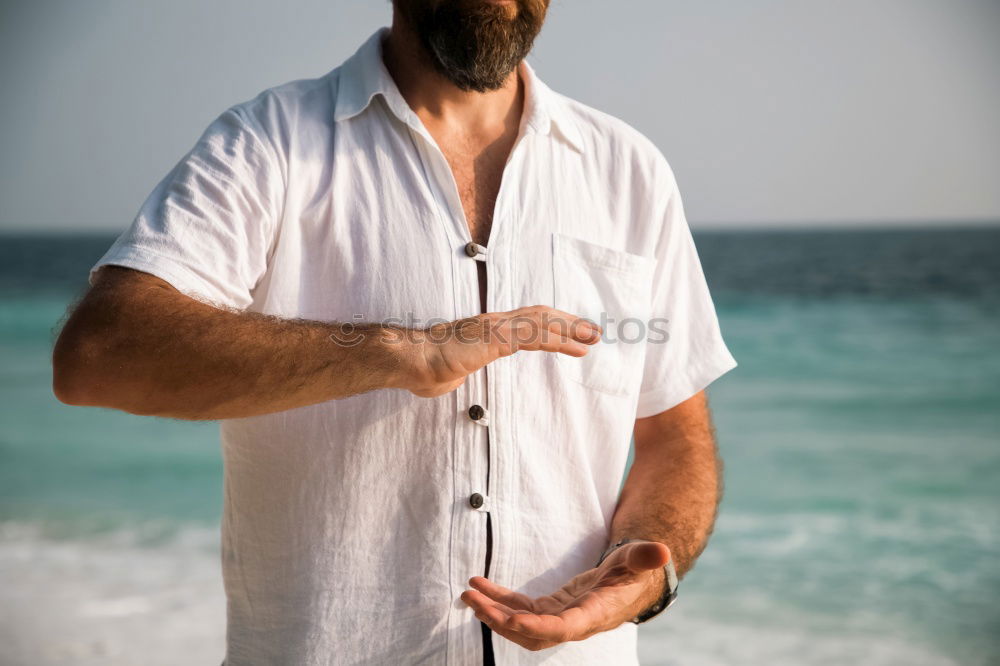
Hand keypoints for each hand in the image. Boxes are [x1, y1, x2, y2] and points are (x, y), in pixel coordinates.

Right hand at [397, 305, 600, 397]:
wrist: (412, 361)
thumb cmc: (427, 368)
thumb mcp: (452, 369)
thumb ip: (459, 370)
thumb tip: (454, 377)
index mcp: (487, 329)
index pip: (527, 322)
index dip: (552, 325)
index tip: (573, 334)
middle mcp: (495, 322)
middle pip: (541, 316)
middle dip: (569, 323)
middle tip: (594, 332)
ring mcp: (496, 328)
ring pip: (543, 323)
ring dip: (572, 329)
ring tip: (594, 337)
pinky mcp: (497, 338)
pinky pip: (535, 336)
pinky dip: (560, 339)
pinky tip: (576, 347)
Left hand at [460, 541, 670, 651]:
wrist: (630, 585)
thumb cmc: (634, 571)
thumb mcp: (638, 560)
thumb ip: (644, 557)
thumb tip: (661, 551)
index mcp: (592, 615)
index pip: (561, 628)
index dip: (535, 627)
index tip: (509, 619)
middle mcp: (572, 624)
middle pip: (531, 633)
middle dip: (500, 621)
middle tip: (473, 600)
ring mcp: (557, 618)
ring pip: (520, 625)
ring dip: (492, 612)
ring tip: (469, 593)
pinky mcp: (549, 609)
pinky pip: (519, 609)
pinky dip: (498, 599)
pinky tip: (479, 585)